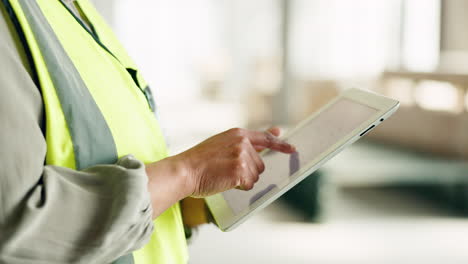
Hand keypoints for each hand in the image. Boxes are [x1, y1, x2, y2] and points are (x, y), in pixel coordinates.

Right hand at [172, 127, 294, 196]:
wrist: (184, 171)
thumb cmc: (200, 161)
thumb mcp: (222, 143)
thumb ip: (246, 141)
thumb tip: (274, 133)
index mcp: (237, 134)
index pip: (265, 138)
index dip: (280, 145)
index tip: (292, 149)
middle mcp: (242, 142)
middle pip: (260, 164)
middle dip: (247, 172)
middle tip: (226, 170)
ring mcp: (241, 156)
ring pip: (255, 176)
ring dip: (242, 180)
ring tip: (223, 175)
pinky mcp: (240, 170)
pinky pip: (249, 184)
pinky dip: (238, 187)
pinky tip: (224, 181)